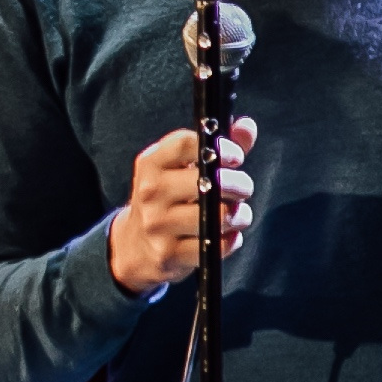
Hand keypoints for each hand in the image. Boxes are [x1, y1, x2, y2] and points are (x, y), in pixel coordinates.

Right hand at [105, 115, 258, 295]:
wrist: (134, 245)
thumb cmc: (167, 199)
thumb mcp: (181, 169)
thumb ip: (216, 148)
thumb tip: (247, 126)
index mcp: (151, 164)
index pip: (186, 144)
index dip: (221, 148)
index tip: (236, 157)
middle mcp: (151, 192)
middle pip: (209, 181)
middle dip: (239, 185)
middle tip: (243, 189)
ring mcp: (158, 225)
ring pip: (218, 216)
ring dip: (239, 214)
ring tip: (238, 213)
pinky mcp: (169, 254)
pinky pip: (217, 245)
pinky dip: (231, 239)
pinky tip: (227, 234)